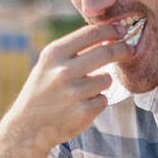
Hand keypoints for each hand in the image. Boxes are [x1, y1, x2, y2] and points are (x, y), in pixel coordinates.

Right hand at [0, 24, 131, 153]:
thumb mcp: (48, 64)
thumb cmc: (41, 91)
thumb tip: (107, 36)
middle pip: (107, 52)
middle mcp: (64, 71)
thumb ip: (73, 50)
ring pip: (107, 79)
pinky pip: (103, 99)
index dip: (111, 30)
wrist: (27, 127)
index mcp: (54, 54)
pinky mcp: (84, 112)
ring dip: (102, 83)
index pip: (91, 33)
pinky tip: (80, 106)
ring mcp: (74, 93)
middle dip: (123, 50)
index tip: (122, 31)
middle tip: (129, 50)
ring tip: (83, 91)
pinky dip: (96, 102)